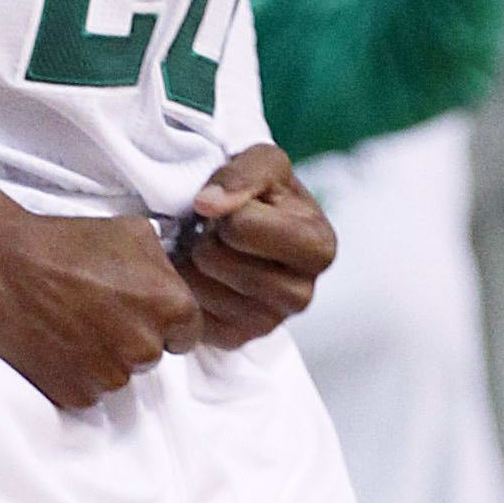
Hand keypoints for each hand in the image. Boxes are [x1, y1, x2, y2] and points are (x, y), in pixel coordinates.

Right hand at [0, 201, 202, 414]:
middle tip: (94, 310)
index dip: (162, 321)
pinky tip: (56, 342)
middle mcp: (145, 347)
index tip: (135, 310)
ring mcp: (109, 375)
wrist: (1, 263)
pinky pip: (87, 391)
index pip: (187, 334)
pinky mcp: (75, 393)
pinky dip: (74, 373)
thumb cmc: (65, 242)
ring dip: (102, 357)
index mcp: (170, 306)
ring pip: (118, 376)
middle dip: (130, 338)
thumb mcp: (132, 232)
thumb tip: (173, 283)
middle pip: (151, 357)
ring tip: (71, 323)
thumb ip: (164, 266)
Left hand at [176, 145, 336, 347]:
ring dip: (189, 262)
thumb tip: (208, 205)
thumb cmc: (264, 194)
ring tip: (206, 250)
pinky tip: (200, 275)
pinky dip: (184, 290)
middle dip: (204, 236)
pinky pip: (190, 316)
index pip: (240, 227)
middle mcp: (302, 294)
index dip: (226, 210)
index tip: (233, 207)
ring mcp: (270, 323)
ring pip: (197, 290)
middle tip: (214, 231)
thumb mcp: (264, 162)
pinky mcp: (238, 340)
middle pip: (215, 260)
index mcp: (318, 247)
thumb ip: (242, 173)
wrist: (252, 227)